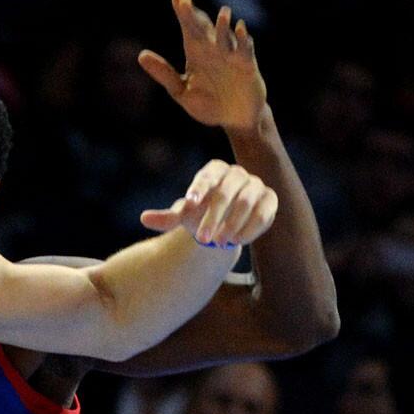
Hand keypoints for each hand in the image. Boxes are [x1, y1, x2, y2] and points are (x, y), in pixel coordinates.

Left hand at [138, 0, 266, 132]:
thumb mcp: (181, 92)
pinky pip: (245, 49)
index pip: (188, 29)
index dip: (182, 13)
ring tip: (221, 13)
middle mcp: (214, 50)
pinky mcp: (247, 66)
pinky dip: (243, 39)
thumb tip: (141, 55)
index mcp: (197, 54)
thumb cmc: (209, 105)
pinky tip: (240, 29)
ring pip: (226, 35)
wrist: (235, 119)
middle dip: (193, 14)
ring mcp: (231, 55)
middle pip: (203, 28)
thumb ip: (164, 74)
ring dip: (223, 25)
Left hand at [141, 159, 278, 246]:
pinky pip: (263, 213)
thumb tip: (144, 218)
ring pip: (246, 202)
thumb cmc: (199, 214)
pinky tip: (237, 242)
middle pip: (226, 192)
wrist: (222, 222)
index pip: (208, 175)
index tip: (189, 203)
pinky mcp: (270, 201)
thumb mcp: (183, 216)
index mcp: (215, 171)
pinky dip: (250, 228)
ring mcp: (256, 185)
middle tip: (201, 239)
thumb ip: (168, 217)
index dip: (199, 187)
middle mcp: (237, 174)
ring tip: (219, 243)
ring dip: (232, 224)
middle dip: (213, 217)